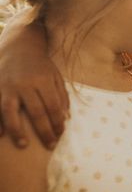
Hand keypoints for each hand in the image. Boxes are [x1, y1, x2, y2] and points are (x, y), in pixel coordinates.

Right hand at [0, 14, 68, 149]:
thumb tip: (66, 117)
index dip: (58, 122)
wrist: (17, 46)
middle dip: (44, 131)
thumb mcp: (55, 75)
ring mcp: (7, 86)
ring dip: (18, 130)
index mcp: (43, 80)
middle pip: (36, 112)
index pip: (53, 106)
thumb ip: (61, 95)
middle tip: (50, 145)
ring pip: (10, 111)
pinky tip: (1, 135)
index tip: (60, 134)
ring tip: (24, 144)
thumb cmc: (40, 65)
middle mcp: (25, 84)